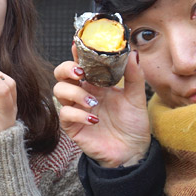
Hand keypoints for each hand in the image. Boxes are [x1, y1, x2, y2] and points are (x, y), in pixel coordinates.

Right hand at [53, 47, 150, 167]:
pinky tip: (94, 120)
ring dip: (74, 93)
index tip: (78, 44)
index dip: (76, 53)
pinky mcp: (72, 127)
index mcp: (95, 84)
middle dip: (66, 70)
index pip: (80, 63)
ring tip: (93, 102)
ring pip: (59, 92)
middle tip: (80, 73)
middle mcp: (82, 94)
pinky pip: (66, 115)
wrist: (133, 151)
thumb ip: (134, 76)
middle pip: (60, 75)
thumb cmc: (132, 124)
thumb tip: (132, 53)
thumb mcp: (136, 98)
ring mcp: (75, 110)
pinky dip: (78, 114)